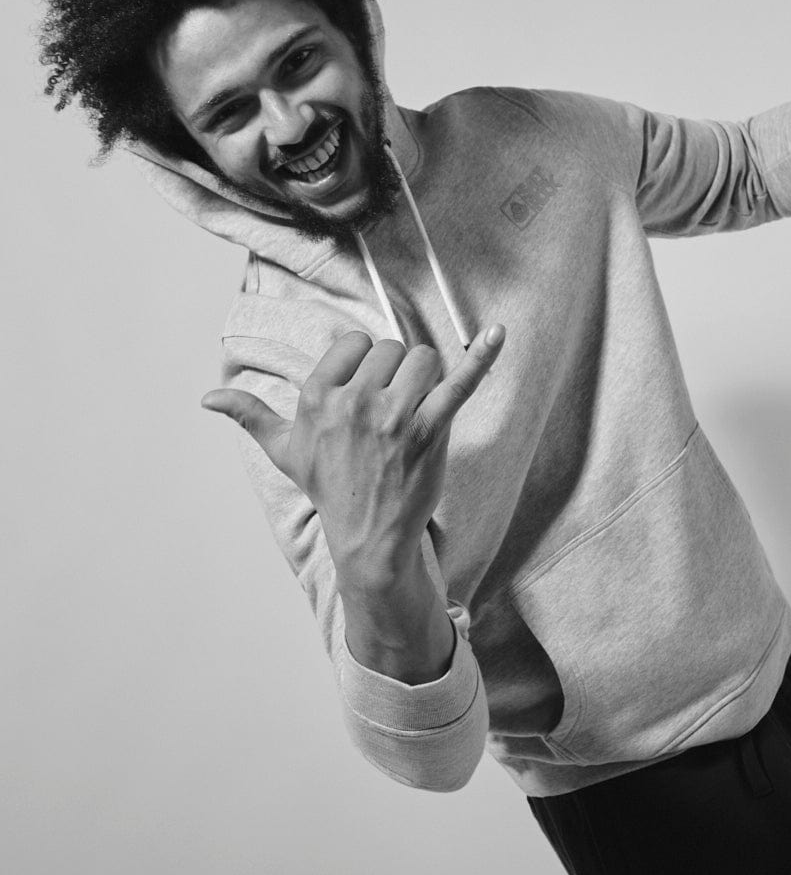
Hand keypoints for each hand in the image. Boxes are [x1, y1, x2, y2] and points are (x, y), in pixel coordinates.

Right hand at [200, 324, 505, 585]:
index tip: (364, 392)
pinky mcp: (430, 429)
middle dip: (396, 374)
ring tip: (415, 412)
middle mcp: (353, 401)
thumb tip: (207, 398)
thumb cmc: (331, 489)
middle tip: (390, 412)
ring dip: (425, 380)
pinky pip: (459, 382)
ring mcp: (394, 415)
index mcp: (317, 397)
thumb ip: (250, 415)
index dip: (365, 365)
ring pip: (423, 359)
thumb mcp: (285, 451)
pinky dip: (482, 357)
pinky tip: (499, 335)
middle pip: (391, 349)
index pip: (355, 344)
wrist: (369, 539)